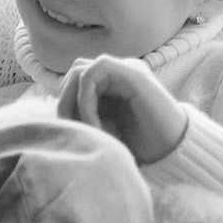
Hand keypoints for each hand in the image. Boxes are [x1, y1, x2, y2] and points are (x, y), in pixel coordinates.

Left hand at [56, 56, 188, 163]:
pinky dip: (85, 101)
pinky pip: (91, 75)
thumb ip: (80, 118)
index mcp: (111, 85)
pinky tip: (96, 127)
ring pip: (79, 70)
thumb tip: (47, 116)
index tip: (70, 134)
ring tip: (86, 131)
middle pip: (72, 74)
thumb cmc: (141, 148)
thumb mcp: (102, 132)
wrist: (175, 153)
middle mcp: (117, 73)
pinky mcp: (131, 71)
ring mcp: (125, 69)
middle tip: (73, 133)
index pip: (72, 82)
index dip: (64, 106)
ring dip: (73, 102)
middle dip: (64, 104)